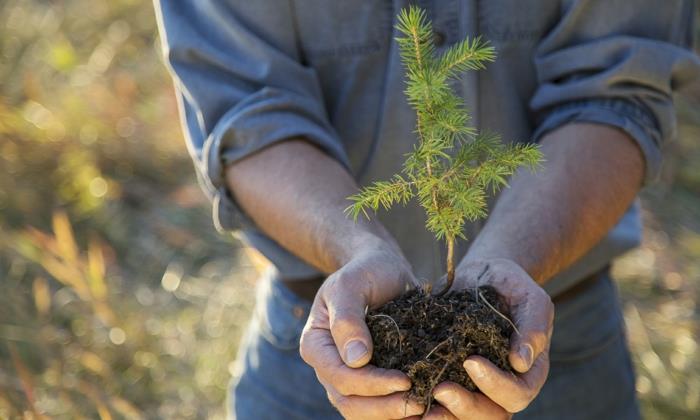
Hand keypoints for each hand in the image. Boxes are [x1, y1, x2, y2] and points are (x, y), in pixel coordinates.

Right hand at [299, 247, 425, 418]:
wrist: (380, 269)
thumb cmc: (364, 271)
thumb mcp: (351, 285)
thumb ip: (348, 319)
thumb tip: (357, 360)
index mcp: (316, 345)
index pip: (341, 377)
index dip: (371, 384)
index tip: (405, 380)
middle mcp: (328, 367)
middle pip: (349, 402)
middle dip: (384, 408)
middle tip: (419, 405)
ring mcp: (348, 376)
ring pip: (362, 412)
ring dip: (391, 416)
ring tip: (423, 411)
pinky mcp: (369, 379)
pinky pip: (378, 405)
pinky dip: (398, 412)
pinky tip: (424, 409)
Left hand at [425, 258, 553, 418]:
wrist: (483, 274)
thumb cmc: (511, 284)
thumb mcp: (530, 297)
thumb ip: (533, 326)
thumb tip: (521, 363)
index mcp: (528, 372)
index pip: (517, 393)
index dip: (495, 385)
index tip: (471, 361)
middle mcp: (502, 385)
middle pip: (491, 415)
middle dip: (466, 407)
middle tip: (440, 389)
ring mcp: (475, 384)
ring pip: (464, 415)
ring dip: (444, 414)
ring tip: (419, 401)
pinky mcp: (450, 375)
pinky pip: (440, 399)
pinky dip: (423, 401)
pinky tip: (406, 394)